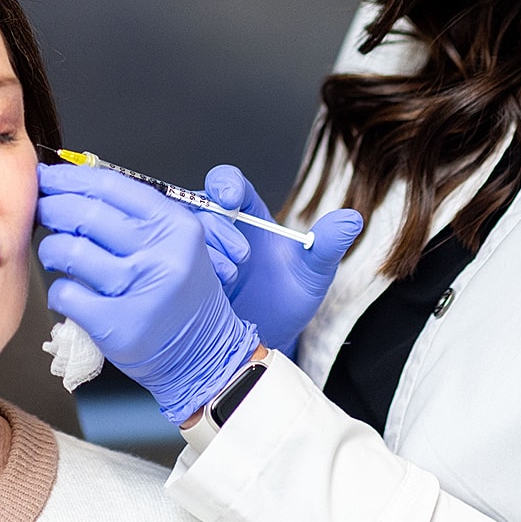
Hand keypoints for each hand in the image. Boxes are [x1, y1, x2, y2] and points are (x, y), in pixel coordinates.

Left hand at [36, 162, 259, 424]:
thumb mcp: (177, 242)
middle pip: (86, 214)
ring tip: (55, 252)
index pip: (112, 186)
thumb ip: (137, 213)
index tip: (50, 176)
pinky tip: (68, 289)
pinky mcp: (118, 324)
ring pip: (69, 251)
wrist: (204, 352)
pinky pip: (66, 293)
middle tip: (42, 208)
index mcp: (176, 225)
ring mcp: (139, 290)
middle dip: (52, 206)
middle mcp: (161, 254)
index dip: (71, 177)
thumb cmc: (181, 294)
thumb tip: (76, 185)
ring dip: (51, 248)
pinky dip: (58, 290)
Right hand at [197, 166, 361, 354]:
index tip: (230, 198)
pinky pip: (167, 262)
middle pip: (199, 204)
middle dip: (216, 226)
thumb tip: (352, 219)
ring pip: (179, 232)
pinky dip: (180, 270)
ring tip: (227, 277)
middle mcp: (217, 227)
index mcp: (247, 213)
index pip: (228, 182)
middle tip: (239, 257)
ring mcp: (195, 251)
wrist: (269, 339)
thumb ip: (327, 245)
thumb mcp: (313, 273)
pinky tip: (202, 290)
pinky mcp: (180, 275)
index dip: (225, 184)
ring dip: (200, 250)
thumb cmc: (289, 298)